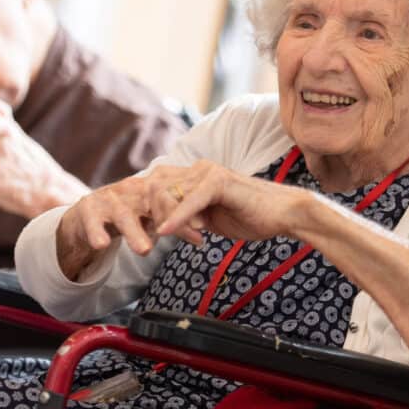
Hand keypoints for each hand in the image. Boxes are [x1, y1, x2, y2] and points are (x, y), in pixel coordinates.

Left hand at [55, 160, 306, 279]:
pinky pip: (190, 201)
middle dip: (141, 211)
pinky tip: (166, 232)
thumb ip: (188, 217)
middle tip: (134, 235)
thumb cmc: (251, 217)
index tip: (125, 222)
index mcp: (195, 174)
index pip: (156, 184)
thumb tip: (166, 227)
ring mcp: (209, 173)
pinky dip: (177, 218)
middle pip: (155, 187)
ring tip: (154, 241)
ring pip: (169, 194)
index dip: (139, 203)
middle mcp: (199, 168)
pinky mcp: (220, 183)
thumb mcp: (211, 218)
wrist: (283, 214)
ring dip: (159, 220)